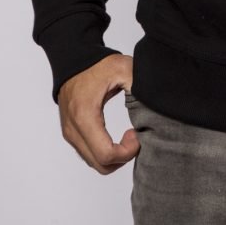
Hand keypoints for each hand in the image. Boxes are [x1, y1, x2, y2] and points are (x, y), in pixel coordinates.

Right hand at [58, 54, 139, 174]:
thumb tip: (156, 101)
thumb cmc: (97, 64)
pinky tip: (117, 138)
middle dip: (123, 157)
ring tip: (128, 137)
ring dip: (115, 157)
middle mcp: (74, 130)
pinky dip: (105, 153)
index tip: (137, 134)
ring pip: (94, 163)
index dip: (127, 152)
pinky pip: (89, 155)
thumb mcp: (123, 68)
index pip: (106, 154)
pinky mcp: (70, 134)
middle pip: (101, 165)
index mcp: (85, 116)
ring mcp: (70, 134)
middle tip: (135, 137)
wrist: (72, 59)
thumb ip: (139, 84)